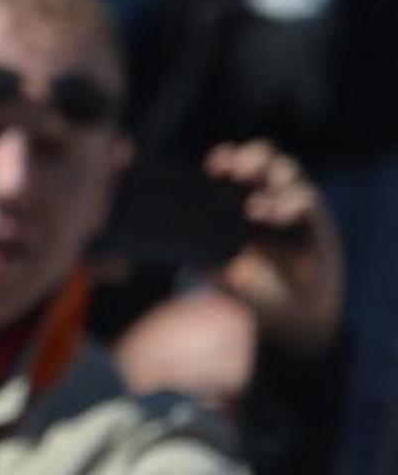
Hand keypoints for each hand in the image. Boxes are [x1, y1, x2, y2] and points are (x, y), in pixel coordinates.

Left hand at [205, 140, 341, 354]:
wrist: (287, 318)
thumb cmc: (244, 289)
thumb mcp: (210, 266)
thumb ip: (194, 245)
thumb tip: (161, 235)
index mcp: (235, 201)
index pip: (231, 167)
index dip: (225, 159)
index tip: (216, 164)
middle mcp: (264, 196)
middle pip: (262, 158)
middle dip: (251, 157)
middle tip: (237, 169)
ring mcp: (290, 206)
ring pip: (285, 171)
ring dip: (271, 177)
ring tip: (254, 208)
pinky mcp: (314, 221)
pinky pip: (306, 198)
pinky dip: (290, 200)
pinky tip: (274, 215)